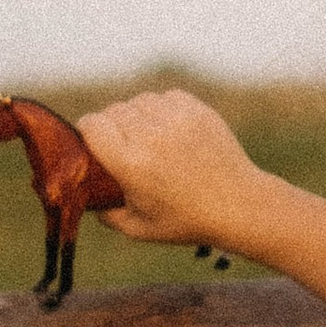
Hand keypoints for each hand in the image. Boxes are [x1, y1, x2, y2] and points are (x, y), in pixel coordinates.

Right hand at [78, 90, 261, 251]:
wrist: (239, 206)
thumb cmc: (187, 221)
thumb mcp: (138, 228)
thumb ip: (105, 212)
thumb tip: (86, 193)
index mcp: (131, 164)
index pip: (92, 125)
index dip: (86, 131)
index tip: (91, 142)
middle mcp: (151, 136)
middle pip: (113, 111)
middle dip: (111, 126)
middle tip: (121, 145)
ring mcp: (176, 120)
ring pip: (138, 101)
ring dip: (136, 115)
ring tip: (146, 136)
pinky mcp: (197, 110)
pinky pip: (164, 97)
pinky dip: (160, 109)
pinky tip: (167, 128)